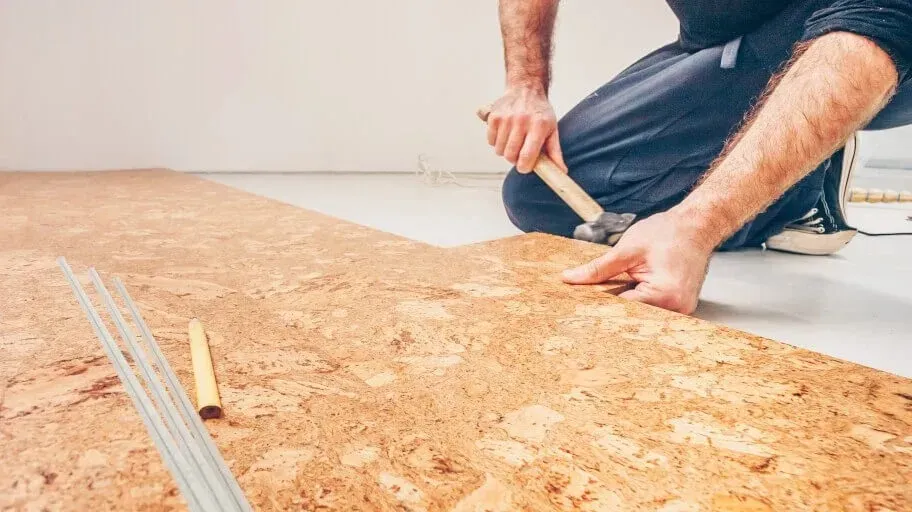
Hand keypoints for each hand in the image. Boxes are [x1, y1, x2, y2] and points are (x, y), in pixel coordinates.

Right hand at [486, 87, 566, 172]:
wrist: (526, 88)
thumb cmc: (540, 112)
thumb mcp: (552, 130)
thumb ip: (555, 152)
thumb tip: (562, 171)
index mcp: (538, 126)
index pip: (526, 156)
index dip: (524, 167)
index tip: (525, 166)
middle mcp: (521, 121)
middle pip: (510, 156)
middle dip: (514, 159)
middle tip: (520, 151)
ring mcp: (506, 118)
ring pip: (499, 150)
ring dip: (505, 150)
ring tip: (513, 140)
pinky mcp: (493, 116)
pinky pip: (491, 141)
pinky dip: (496, 142)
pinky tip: (505, 133)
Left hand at [561, 211, 714, 313]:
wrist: (697, 226)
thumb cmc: (670, 233)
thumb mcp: (627, 248)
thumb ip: (598, 268)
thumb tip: (570, 278)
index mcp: (664, 295)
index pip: (622, 311)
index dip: (599, 307)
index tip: (579, 307)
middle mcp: (677, 309)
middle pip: (632, 317)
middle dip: (610, 309)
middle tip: (589, 302)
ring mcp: (681, 310)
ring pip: (642, 316)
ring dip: (625, 306)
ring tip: (614, 292)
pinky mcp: (680, 307)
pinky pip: (652, 310)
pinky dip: (638, 302)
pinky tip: (629, 292)